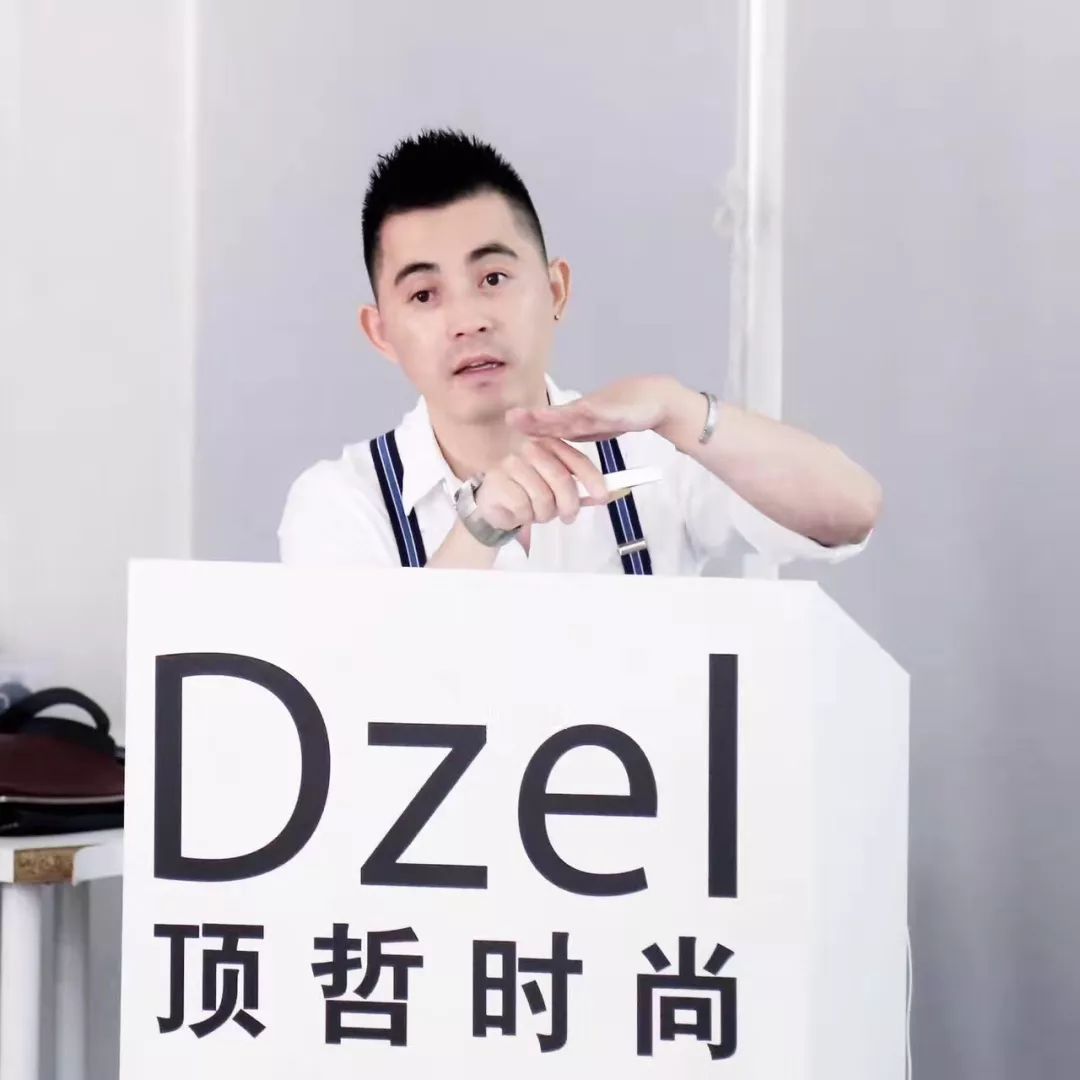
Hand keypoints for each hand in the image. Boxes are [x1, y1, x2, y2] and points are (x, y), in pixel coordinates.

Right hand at [473, 437, 609, 531]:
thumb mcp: (556, 491)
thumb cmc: (527, 495)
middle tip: (568, 517)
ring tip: (538, 514)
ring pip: (542, 497)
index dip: (592, 478)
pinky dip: (526, 517)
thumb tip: (605, 495)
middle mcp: (529, 448)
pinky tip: (520, 513)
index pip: (575, 459)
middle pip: (561, 479)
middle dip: (568, 504)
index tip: (603, 497)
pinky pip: (524, 507)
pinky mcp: (497, 481)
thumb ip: (578, 490)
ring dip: (544, 514)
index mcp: (548, 445)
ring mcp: (511, 463)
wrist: (492, 506)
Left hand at [506, 375, 685, 441]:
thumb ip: (575, 434)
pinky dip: (594, 413)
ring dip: (556, 415)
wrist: (655, 399)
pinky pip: (606, 414)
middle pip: (557, 417)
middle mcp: (585, 412)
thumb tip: (554, 455)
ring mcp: (602, 410)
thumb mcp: (594, 428)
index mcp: (577, 419)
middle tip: (513, 417)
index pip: (551, 424)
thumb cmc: (622, 412)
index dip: (532, 424)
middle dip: (535, 418)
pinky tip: (581, 411)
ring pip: (576, 414)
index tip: (511, 423)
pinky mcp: (620, 412)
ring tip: (537, 416)